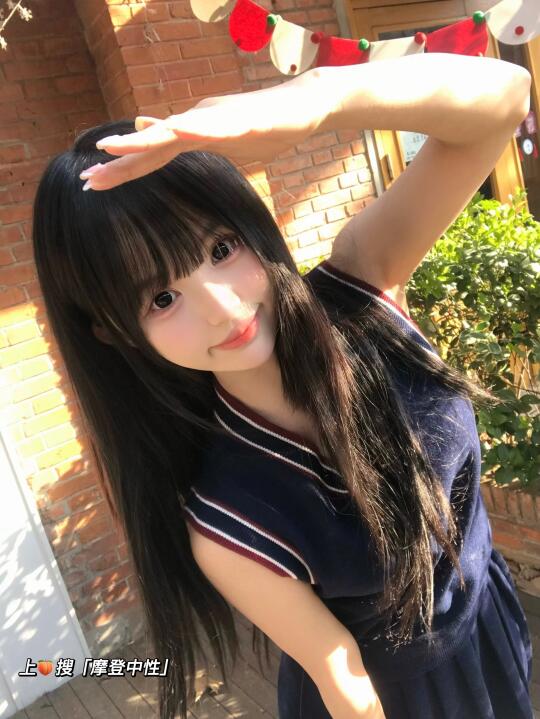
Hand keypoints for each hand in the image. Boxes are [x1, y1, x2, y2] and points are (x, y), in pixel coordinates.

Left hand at [81, 67, 337, 190]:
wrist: (304, 107)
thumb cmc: (264, 125)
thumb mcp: (219, 137)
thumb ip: (185, 136)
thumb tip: (149, 127)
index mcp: (192, 133)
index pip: (151, 155)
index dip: (122, 169)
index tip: (92, 183)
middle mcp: (198, 122)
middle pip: (154, 145)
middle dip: (120, 162)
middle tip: (89, 179)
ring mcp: (220, 119)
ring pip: (176, 132)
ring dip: (144, 141)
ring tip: (114, 148)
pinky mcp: (244, 121)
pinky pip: (217, 127)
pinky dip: (195, 129)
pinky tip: (175, 131)